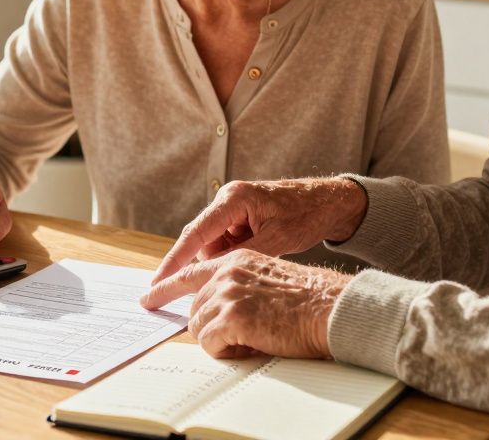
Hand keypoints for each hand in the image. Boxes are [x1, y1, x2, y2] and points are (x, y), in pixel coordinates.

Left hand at [139, 250, 350, 358]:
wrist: (330, 308)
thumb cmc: (309, 301)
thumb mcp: (268, 280)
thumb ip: (239, 287)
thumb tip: (214, 312)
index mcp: (237, 260)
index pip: (190, 272)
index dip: (165, 288)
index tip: (148, 297)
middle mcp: (227, 271)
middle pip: (194, 308)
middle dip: (211, 329)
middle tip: (240, 338)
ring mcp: (228, 292)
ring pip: (199, 327)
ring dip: (220, 341)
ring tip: (250, 340)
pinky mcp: (232, 316)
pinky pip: (211, 344)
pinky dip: (226, 352)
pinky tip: (250, 346)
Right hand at [150, 177, 367, 284]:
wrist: (330, 202)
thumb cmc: (307, 214)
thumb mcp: (276, 240)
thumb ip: (242, 256)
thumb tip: (214, 276)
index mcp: (234, 199)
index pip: (196, 233)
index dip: (175, 260)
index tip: (158, 282)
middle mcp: (228, 201)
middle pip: (201, 240)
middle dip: (202, 265)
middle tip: (198, 289)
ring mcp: (233, 209)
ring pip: (214, 245)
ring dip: (226, 261)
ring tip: (256, 262)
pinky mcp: (240, 218)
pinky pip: (226, 242)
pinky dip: (234, 256)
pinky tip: (254, 261)